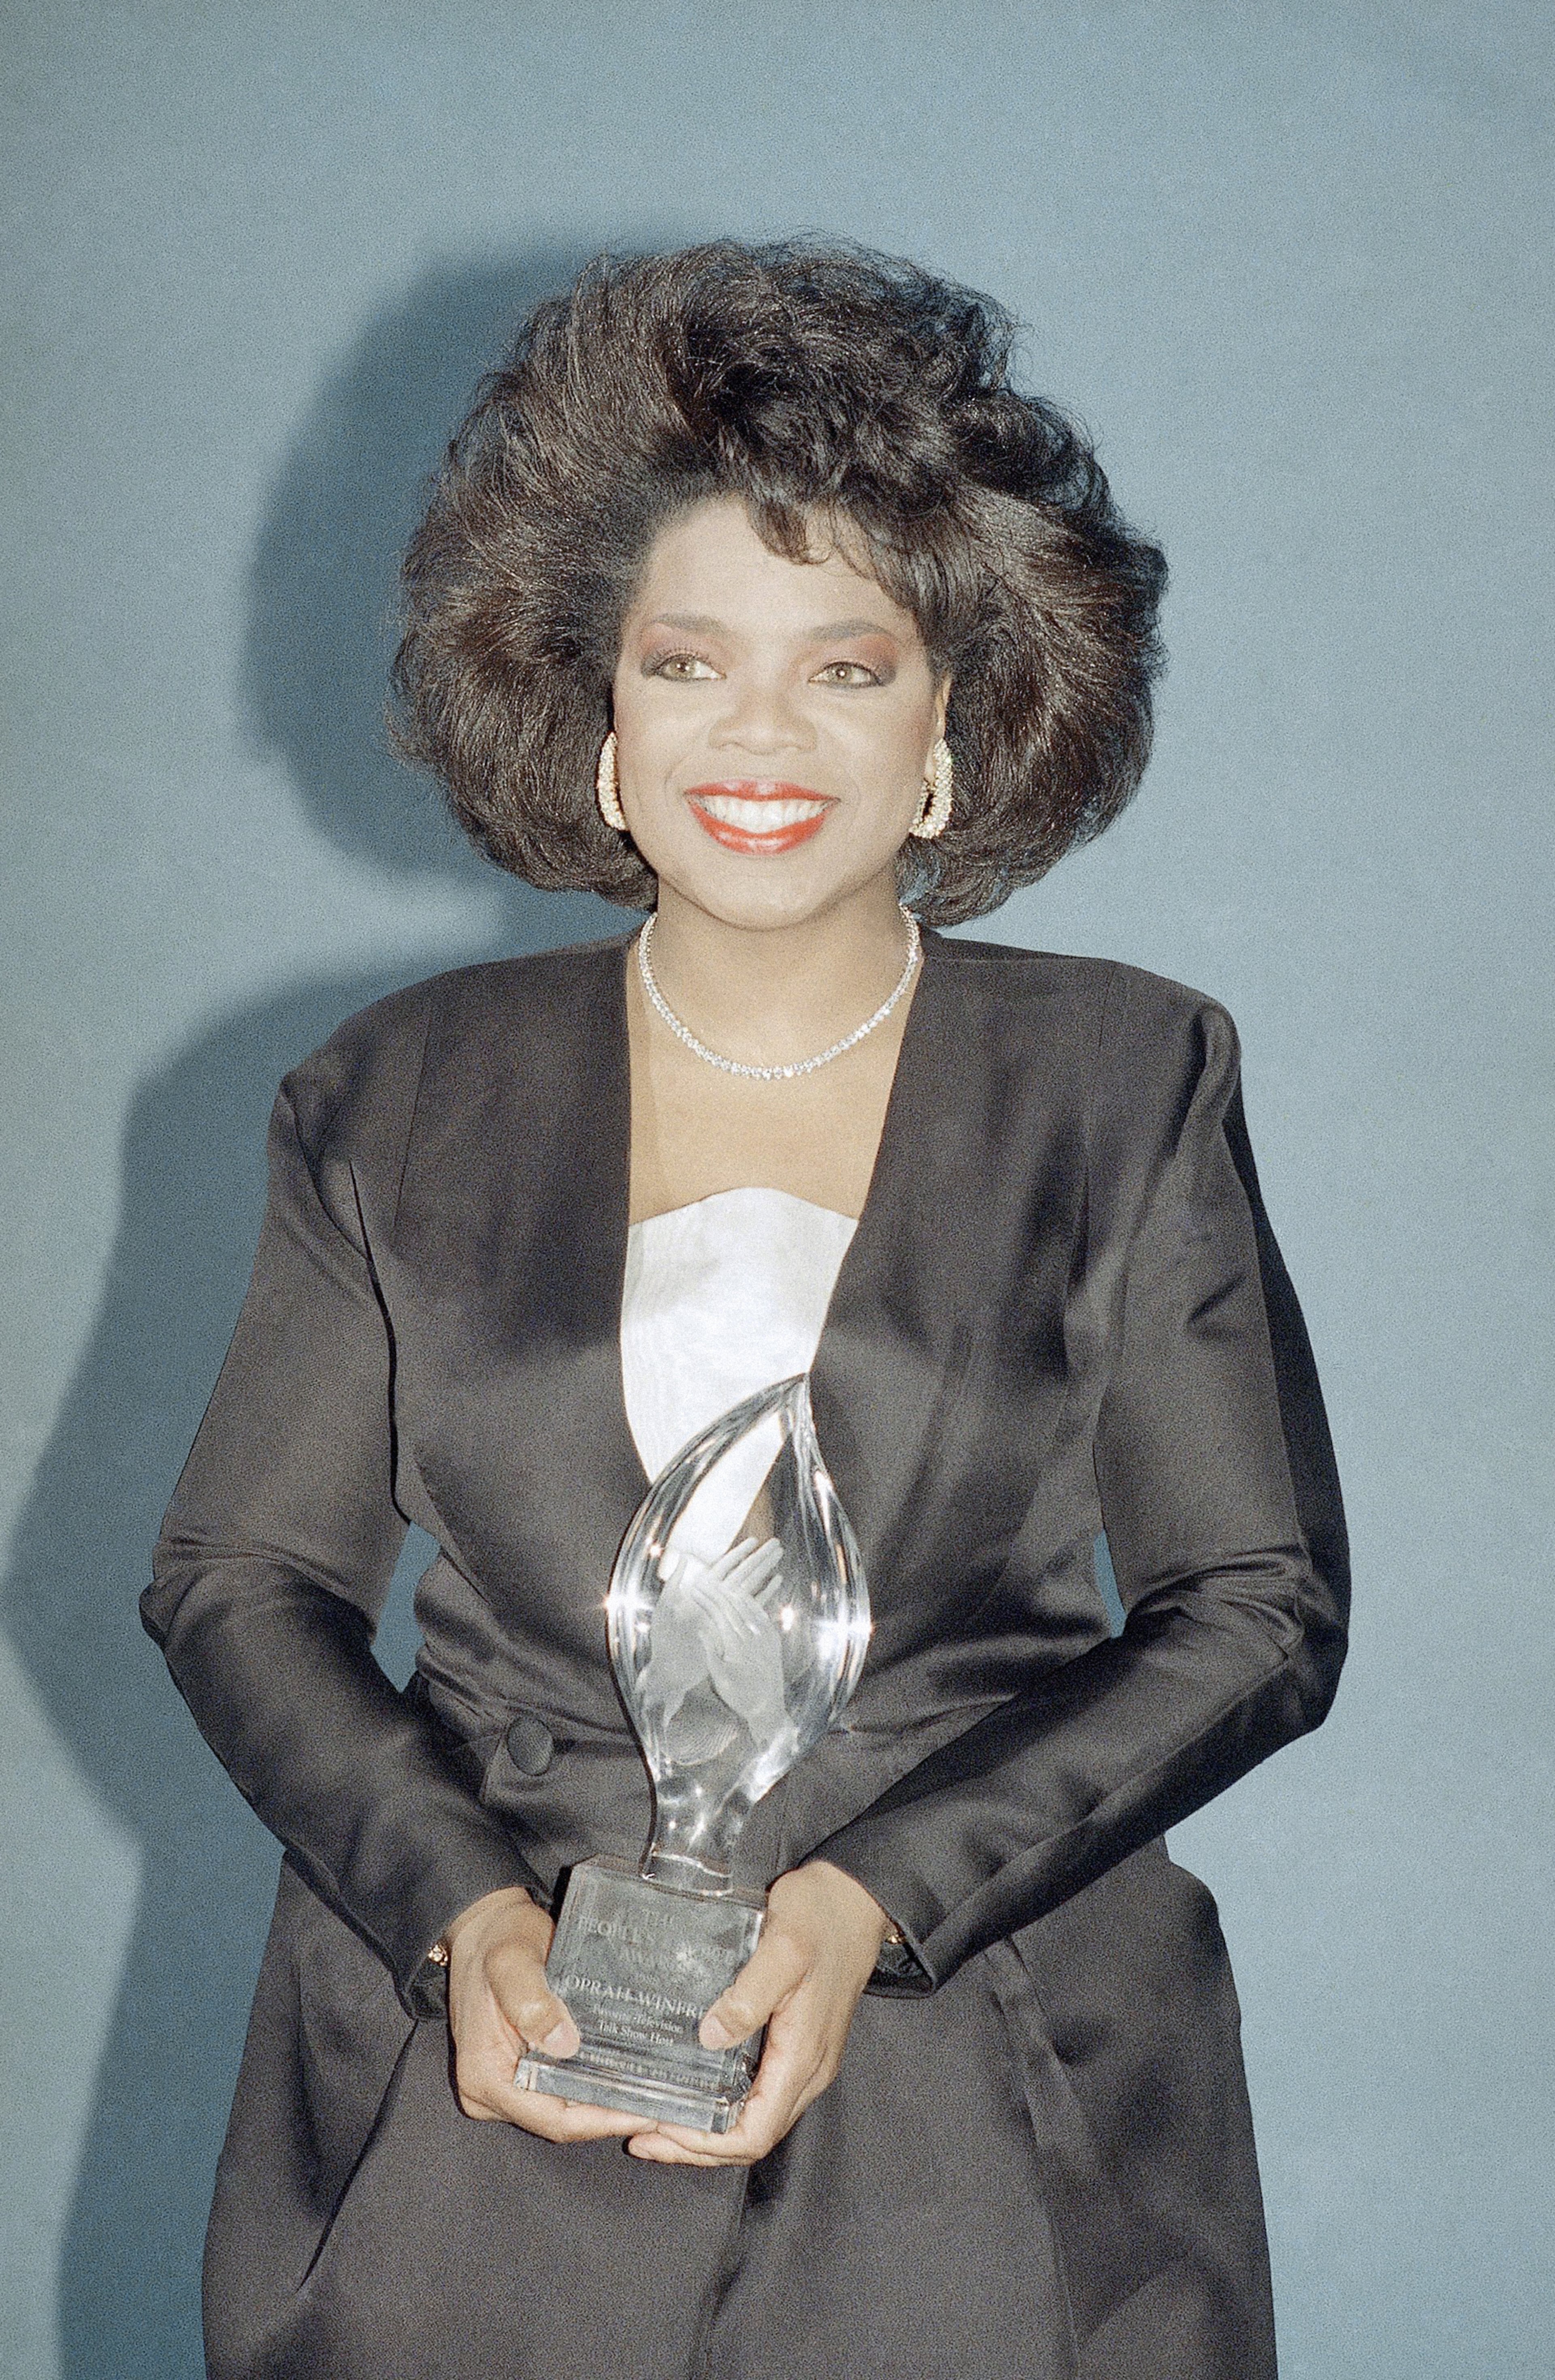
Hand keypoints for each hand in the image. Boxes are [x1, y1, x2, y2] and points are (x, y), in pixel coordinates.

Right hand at [442, 1885, 640, 2143]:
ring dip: (605, 2104)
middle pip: (561, 2122)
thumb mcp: (513, 1962)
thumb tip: (565, 2044)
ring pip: (563, 2111)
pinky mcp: (516, 2072)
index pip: (553, 2119)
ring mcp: (502, 2086)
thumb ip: (532, 2002)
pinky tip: (625, 2078)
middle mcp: (488, 2092)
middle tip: (662, 2106)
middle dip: (612, 2116)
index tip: (647, 2112)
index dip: (602, 2120)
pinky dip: (590, 2087)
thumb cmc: (499, 1940)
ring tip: (653, 2095)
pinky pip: (558, 2091)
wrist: (486, 1925)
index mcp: (484, 2076)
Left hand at [625, 1860, 891, 2168]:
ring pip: (755, 2120)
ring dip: (707, 2131)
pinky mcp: (798, 2045)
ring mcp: (805, 2060)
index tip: (662, 2129)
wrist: (855, 1900)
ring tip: (657, 2121)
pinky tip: (694, 2089)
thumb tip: (711, 2037)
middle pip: (751, 2138)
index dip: (707, 2145)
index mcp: (803, 2055)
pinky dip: (723, 2105)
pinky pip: (759, 2094)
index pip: (755, 2133)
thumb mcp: (782, 1947)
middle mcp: (808, 2070)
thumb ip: (750, 1995)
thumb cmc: (821, 1917)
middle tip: (643, 2137)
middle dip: (696, 2147)